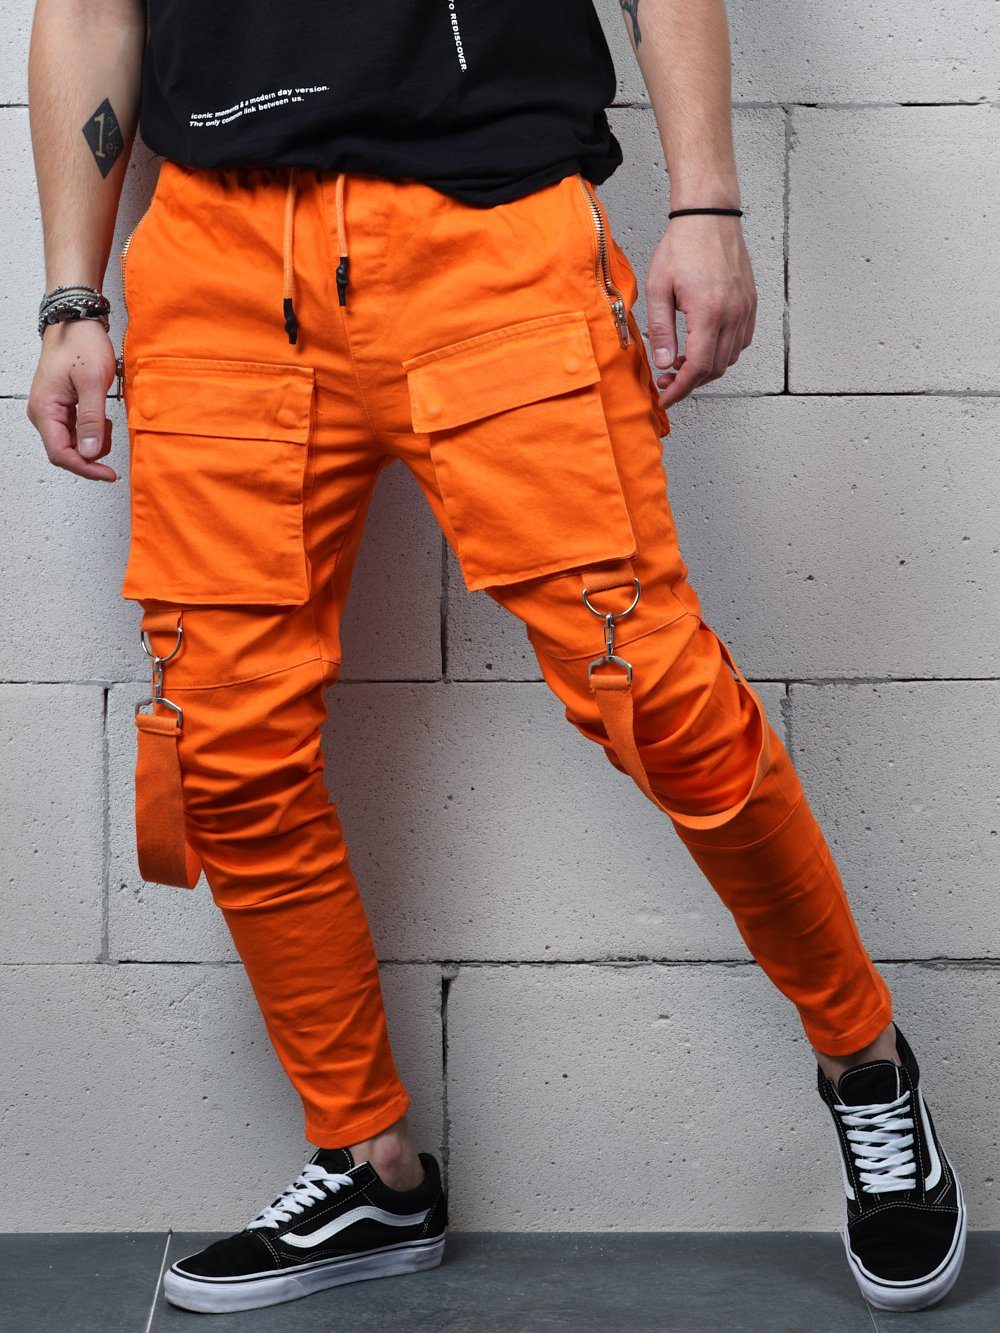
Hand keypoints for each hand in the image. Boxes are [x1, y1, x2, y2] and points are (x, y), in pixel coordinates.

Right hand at [26, 318, 118, 481]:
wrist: (76, 322)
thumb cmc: (81, 344)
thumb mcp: (92, 382)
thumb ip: (91, 419)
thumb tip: (88, 452)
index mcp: (45, 409)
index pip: (60, 454)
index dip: (85, 468)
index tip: (108, 474)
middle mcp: (43, 413)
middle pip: (66, 452)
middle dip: (91, 452)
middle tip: (110, 434)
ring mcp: (51, 411)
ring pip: (73, 443)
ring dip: (93, 440)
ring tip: (106, 419)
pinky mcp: (61, 407)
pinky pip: (76, 430)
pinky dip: (92, 430)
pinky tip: (102, 416)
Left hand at [645, 215, 756, 407]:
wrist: (708, 217)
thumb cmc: (682, 246)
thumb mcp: (658, 289)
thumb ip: (661, 330)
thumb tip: (663, 364)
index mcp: (708, 313)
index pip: (697, 367)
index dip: (680, 389)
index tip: (666, 398)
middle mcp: (733, 314)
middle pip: (715, 368)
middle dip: (690, 383)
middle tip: (667, 381)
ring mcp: (745, 310)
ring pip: (729, 358)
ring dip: (706, 369)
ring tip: (681, 363)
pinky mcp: (750, 304)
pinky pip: (740, 342)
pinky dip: (722, 354)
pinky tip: (703, 346)